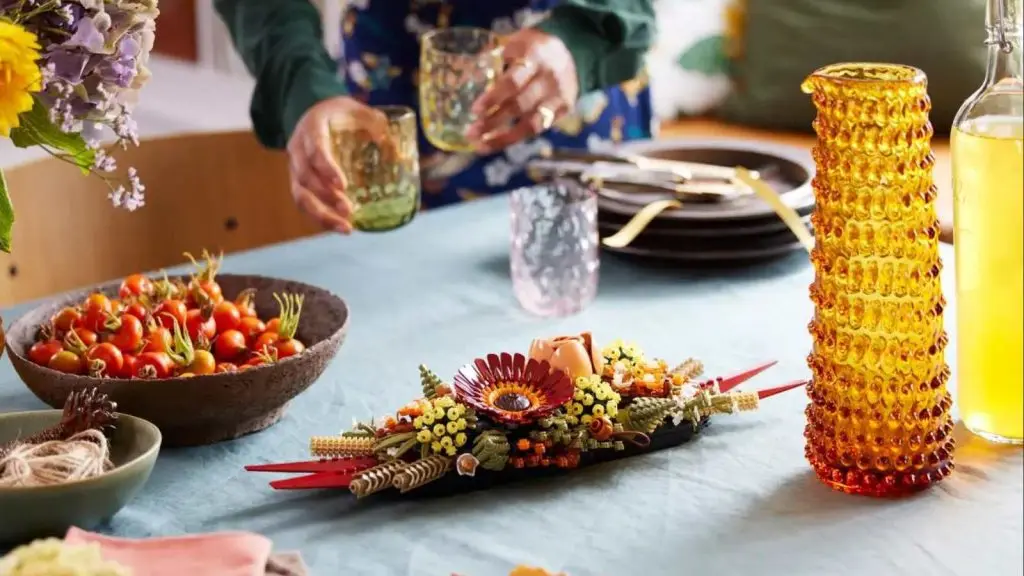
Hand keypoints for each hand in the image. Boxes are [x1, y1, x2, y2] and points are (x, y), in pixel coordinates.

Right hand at [286, 96, 393, 233]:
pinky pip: (304, 203)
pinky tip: (340, 227)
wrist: (318, 114)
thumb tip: (396, 148)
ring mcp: (296, 167)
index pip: (315, 149)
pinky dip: (321, 218)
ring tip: (346, 228)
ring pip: (300, 195)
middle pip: (304, 177)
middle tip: (348, 210)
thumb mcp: (357, 110)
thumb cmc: (340, 114)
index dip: (327, 168)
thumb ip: (376, 123)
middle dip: (326, 197)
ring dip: (322, 214)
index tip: (343, 185)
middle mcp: (298, 148)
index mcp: (312, 127)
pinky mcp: (299, 183)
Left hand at [466, 28, 578, 153]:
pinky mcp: (564, 110)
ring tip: (480, 145)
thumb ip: (494, 62)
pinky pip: (538, 129)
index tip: (475, 111)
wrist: (570, 51)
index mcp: (535, 57)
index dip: (493, 98)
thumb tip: (465, 84)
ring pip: (530, 124)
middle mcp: (550, 78)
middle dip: (493, 121)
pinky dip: (515, 138)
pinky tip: (496, 143)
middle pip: (519, 105)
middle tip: (471, 132)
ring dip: (503, 137)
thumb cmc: (532, 50)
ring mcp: (559, 96)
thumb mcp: (515, 45)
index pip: (512, 82)